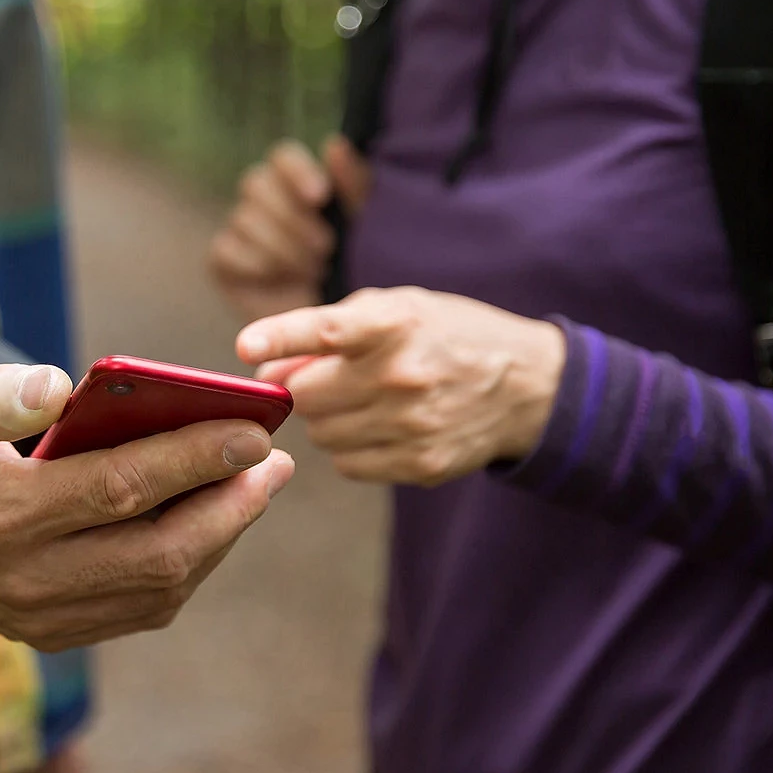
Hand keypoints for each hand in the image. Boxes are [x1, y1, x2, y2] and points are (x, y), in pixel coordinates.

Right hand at [0, 363, 294, 651]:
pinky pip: (135, 609)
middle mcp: (23, 576)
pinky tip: (205, 527)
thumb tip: (62, 384)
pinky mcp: (45, 629)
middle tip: (274, 463)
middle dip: (231, 507)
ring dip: (216, 540)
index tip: (253, 431)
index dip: (196, 458)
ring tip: (252, 489)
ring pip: (156, 589)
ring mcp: (37, 613)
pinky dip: (182, 571)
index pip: (122, 488)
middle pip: (158, 553)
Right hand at [209, 135, 371, 322]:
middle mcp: (262, 200)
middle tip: (324, 249)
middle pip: (255, 183)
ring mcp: (238, 229)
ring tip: (313, 270)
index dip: (296, 171)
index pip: (281, 156)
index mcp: (295, 182)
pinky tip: (281, 279)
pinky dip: (256, 264)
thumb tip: (335, 143)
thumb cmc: (352, 271)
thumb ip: (354, 185)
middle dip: (292, 219)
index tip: (320, 197)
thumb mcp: (363, 226)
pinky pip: (225, 250)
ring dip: (280, 246)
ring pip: (243, 217)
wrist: (332, 328)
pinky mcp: (223, 261)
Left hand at [237, 287, 564, 486]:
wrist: (526, 386)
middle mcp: (404, 376)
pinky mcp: (420, 465)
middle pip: (308, 396)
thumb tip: (266, 372)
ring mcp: (413, 426)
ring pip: (322, 434)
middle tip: (321, 378)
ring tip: (359, 400)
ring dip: (326, 418)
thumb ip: (328, 329)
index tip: (245, 348)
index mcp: (398, 324)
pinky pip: (347, 464)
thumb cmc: (442, 335)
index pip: (328, 331)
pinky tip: (378, 426)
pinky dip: (350, 447)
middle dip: (303, 388)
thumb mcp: (397, 307)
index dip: (281, 338)